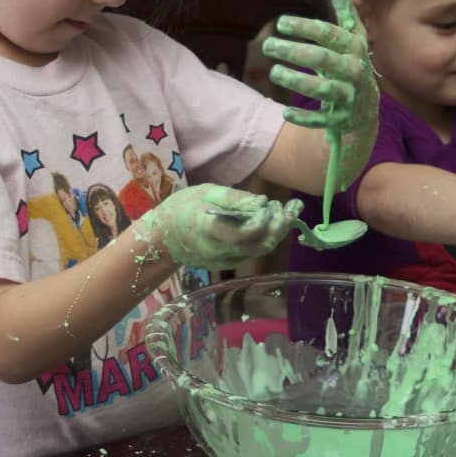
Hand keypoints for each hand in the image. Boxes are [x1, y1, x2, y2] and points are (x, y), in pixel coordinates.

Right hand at [137, 184, 302, 270]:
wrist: (163, 238)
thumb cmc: (183, 208)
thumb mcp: (206, 192)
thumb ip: (234, 198)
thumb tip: (262, 201)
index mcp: (210, 229)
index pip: (245, 232)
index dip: (264, 220)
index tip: (272, 203)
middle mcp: (220, 250)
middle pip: (260, 244)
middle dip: (280, 226)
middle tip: (292, 207)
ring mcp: (225, 260)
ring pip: (260, 250)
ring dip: (278, 231)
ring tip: (289, 211)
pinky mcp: (229, 264)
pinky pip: (253, 252)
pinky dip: (266, 236)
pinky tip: (273, 221)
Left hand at [263, 0, 378, 187]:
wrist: (366, 111)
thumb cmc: (352, 67)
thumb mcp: (352, 41)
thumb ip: (346, 14)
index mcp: (354, 50)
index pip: (330, 34)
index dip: (305, 27)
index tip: (280, 23)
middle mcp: (354, 72)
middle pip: (324, 59)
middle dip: (295, 51)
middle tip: (267, 45)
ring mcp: (349, 97)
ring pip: (324, 89)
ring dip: (297, 81)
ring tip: (274, 72)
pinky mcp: (341, 119)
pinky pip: (323, 120)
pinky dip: (305, 118)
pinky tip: (286, 112)